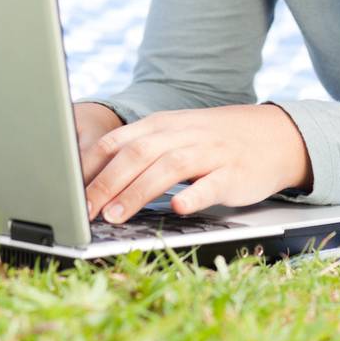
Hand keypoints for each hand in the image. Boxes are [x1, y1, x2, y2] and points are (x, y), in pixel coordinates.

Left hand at [79, 103, 311, 223]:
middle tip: (83, 210)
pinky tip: (178, 207)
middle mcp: (183, 135)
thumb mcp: (174, 136)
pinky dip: (194, 194)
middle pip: (138, 154)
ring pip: (169, 167)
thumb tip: (91, 178)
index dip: (90, 166)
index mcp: (162, 125)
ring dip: (138, 191)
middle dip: (106, 182)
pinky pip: (212, 183)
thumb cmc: (213, 140)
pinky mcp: (234, 173)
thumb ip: (138, 152)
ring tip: (116, 215)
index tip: (66, 190)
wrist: (273, 135)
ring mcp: (210, 152)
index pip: (118, 141)